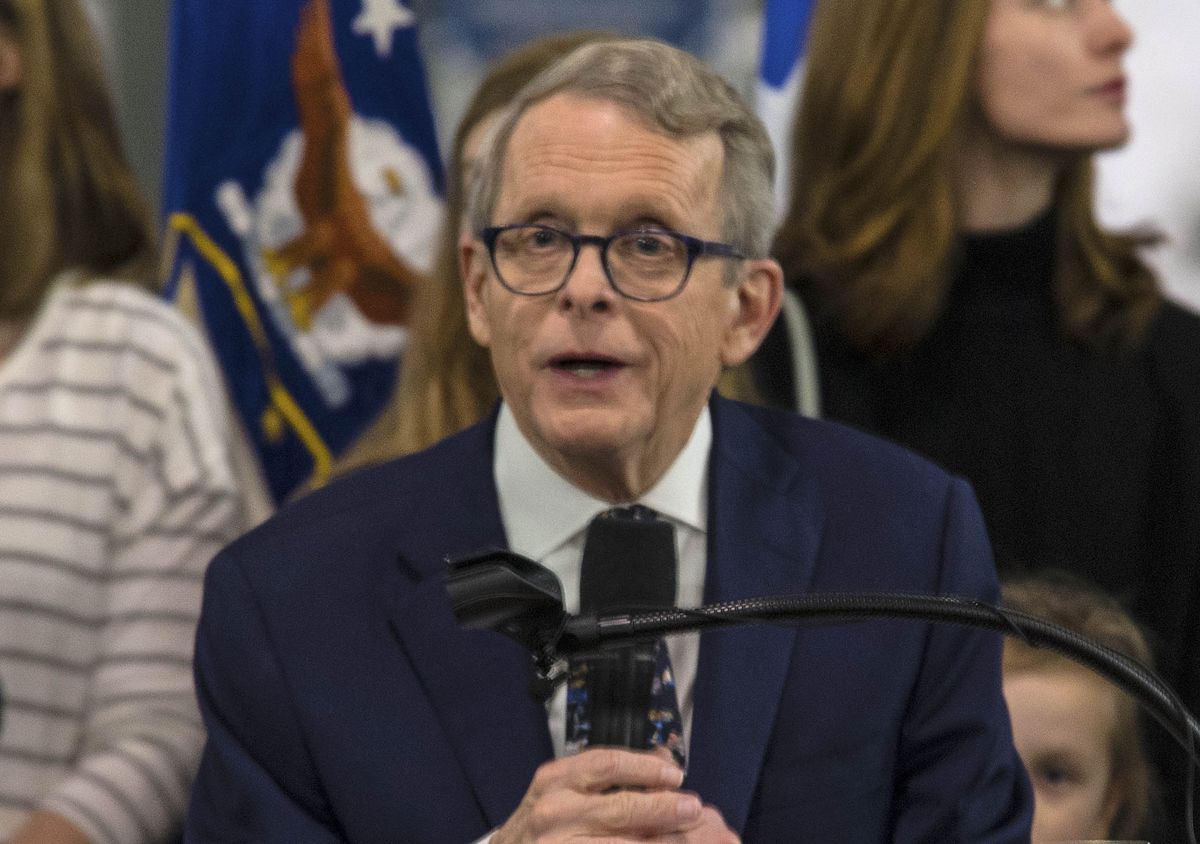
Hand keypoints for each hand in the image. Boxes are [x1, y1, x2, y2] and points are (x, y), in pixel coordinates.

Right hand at [492, 747, 738, 842]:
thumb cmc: (547, 819)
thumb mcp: (567, 787)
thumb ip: (609, 776)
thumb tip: (662, 757)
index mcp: (556, 779)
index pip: (607, 764)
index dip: (646, 768)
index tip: (676, 775)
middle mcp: (553, 810)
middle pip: (619, 808)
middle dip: (663, 808)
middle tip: (693, 807)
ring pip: (620, 843)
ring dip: (659, 840)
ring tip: (687, 836)